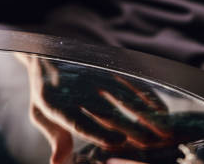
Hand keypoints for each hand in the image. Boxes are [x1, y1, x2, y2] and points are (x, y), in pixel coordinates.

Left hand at [17, 54, 174, 162]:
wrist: (46, 51)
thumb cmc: (46, 90)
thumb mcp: (40, 114)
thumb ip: (55, 137)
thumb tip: (58, 163)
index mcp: (56, 103)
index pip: (78, 121)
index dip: (99, 132)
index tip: (118, 142)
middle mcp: (76, 87)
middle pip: (106, 110)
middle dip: (129, 127)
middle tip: (149, 142)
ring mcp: (93, 74)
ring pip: (123, 95)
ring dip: (144, 112)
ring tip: (162, 128)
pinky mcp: (106, 66)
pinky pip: (130, 81)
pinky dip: (146, 95)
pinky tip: (160, 109)